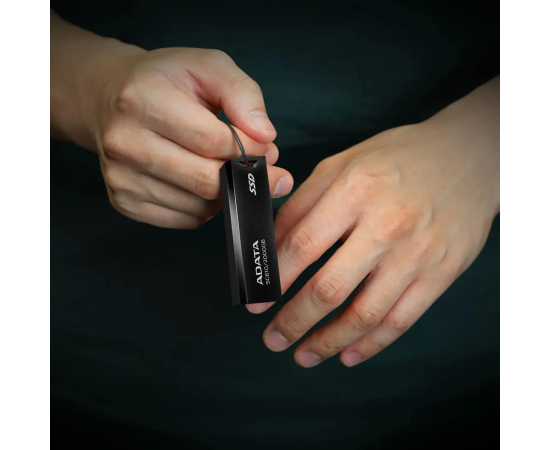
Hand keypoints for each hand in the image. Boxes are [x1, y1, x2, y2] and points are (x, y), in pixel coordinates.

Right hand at [70, 46, 292, 227]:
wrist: (108, 97)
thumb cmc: (165, 80)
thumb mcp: (209, 66)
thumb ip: (243, 94)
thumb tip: (266, 137)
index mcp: (143, 100)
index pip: (213, 141)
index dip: (250, 149)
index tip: (265, 146)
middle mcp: (125, 143)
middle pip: (205, 180)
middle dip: (244, 176)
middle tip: (261, 166)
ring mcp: (121, 178)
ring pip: (199, 206)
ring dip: (226, 192)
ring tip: (226, 167)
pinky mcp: (125, 202)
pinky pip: (186, 220)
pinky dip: (206, 207)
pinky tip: (202, 181)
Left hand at [248, 79, 498, 366]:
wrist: (469, 156)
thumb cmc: (396, 159)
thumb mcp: (342, 165)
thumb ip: (302, 205)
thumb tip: (269, 247)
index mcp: (354, 191)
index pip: (302, 246)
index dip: (273, 279)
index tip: (255, 302)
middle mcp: (386, 225)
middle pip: (329, 288)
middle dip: (293, 321)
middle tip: (272, 339)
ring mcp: (417, 253)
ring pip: (365, 314)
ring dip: (328, 342)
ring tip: (303, 356)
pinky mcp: (441, 273)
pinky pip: (401, 320)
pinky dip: (371, 344)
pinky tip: (348, 354)